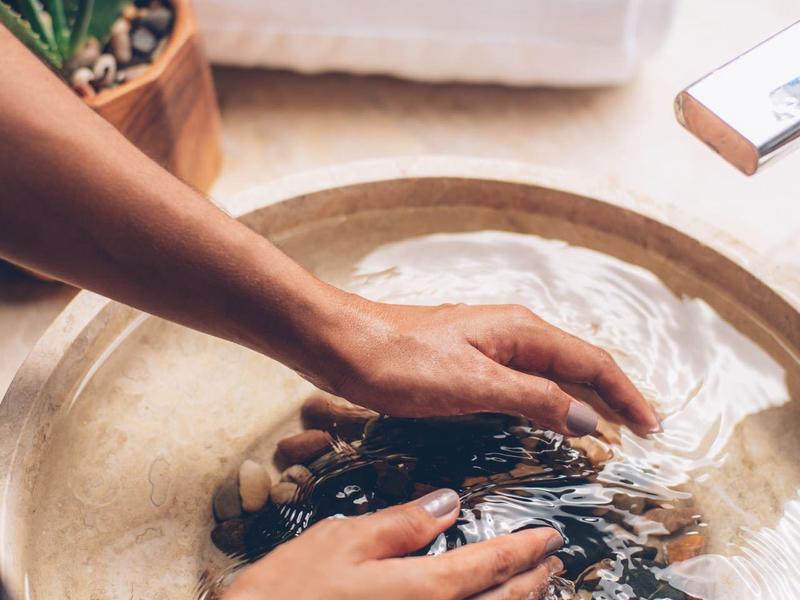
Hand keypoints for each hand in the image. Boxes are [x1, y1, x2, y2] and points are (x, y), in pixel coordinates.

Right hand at [223, 489, 563, 599]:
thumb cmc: (290, 593)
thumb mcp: (342, 541)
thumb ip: (402, 524)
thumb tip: (447, 502)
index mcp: (424, 590)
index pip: (492, 564)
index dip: (526, 548)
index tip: (550, 536)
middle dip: (534, 580)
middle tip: (554, 561)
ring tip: (535, 587)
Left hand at [315, 298, 659, 437]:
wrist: (345, 345)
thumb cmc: (402, 359)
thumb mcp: (473, 384)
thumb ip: (533, 399)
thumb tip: (589, 420)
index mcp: (521, 331)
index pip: (591, 363)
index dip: (626, 395)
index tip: (652, 428)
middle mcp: (512, 333)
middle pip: (577, 366)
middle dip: (612, 397)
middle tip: (640, 433)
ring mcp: (490, 346)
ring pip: (551, 375)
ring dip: (583, 401)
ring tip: (608, 430)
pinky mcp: (469, 362)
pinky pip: (523, 383)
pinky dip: (548, 403)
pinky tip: (548, 418)